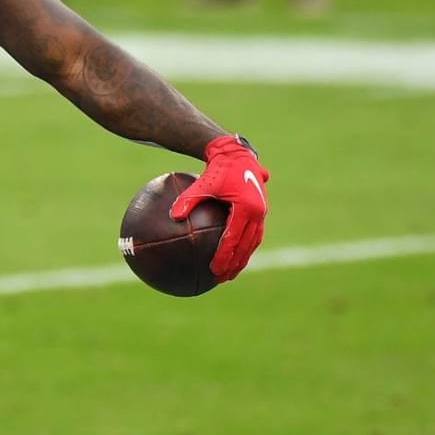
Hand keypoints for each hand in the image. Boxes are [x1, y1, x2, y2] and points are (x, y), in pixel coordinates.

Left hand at [170, 134, 269, 281]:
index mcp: (246, 208)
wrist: (237, 156)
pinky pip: (254, 235)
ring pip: (253, 243)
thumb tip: (172, 216)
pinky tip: (233, 256)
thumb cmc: (218, 169)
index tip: (214, 271)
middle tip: (221, 279)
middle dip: (234, 265)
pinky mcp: (261, 211)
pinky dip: (245, 247)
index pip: (233, 239)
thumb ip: (187, 200)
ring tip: (230, 273)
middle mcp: (258, 213)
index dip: (224, 257)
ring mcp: (262, 213)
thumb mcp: (202, 183)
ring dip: (242, 259)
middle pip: (246, 246)